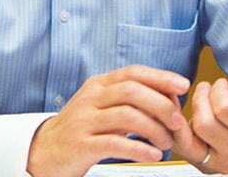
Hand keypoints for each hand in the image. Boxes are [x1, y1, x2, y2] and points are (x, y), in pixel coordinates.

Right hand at [26, 65, 190, 176]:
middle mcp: (91, 98)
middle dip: (161, 104)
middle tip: (177, 121)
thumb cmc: (81, 129)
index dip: (160, 76)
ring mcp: (84, 121)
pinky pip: (115, 144)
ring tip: (167, 143)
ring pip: (126, 116)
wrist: (44, 151)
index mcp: (98, 85)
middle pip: (131, 91)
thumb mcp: (102, 107)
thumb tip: (169, 96)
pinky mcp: (81, 145)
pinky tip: (153, 155)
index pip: (132, 73)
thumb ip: (129, 100)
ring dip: (154, 129)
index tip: (183, 85)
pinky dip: (139, 149)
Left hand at [172, 78, 227, 173]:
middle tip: (205, 89)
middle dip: (200, 99)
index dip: (218, 90)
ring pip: (189, 139)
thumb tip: (204, 94)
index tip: (221, 84)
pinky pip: (181, 148)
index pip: (225, 108)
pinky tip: (183, 116)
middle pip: (204, 124)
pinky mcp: (206, 167)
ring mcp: (223, 164)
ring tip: (197, 104)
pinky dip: (177, 129)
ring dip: (187, 116)